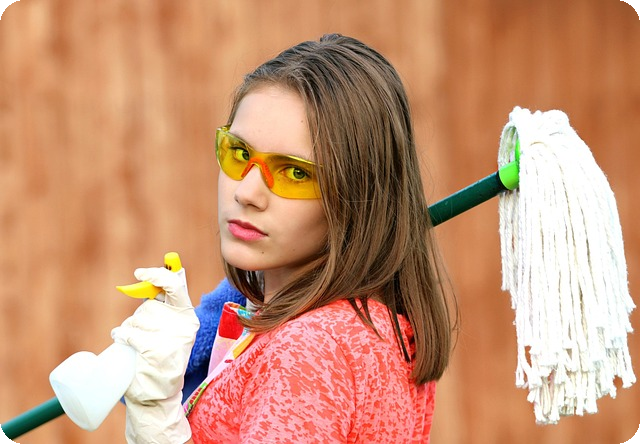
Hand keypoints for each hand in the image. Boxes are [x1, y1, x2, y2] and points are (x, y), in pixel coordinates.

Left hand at [112, 266, 199, 443]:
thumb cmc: (159, 358)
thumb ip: (163, 307)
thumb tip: (146, 279)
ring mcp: (170, 340)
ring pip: (136, 320)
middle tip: (140, 333)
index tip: (140, 273)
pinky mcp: (155, 352)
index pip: (176, 286)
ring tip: (133, 344)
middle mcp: (183, 327)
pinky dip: (122, 336)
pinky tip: (124, 344)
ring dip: (128, 328)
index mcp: (188, 318)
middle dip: (138, 318)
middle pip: (149, 307)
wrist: (156, 395)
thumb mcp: (169, 331)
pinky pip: (130, 334)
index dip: (157, 275)